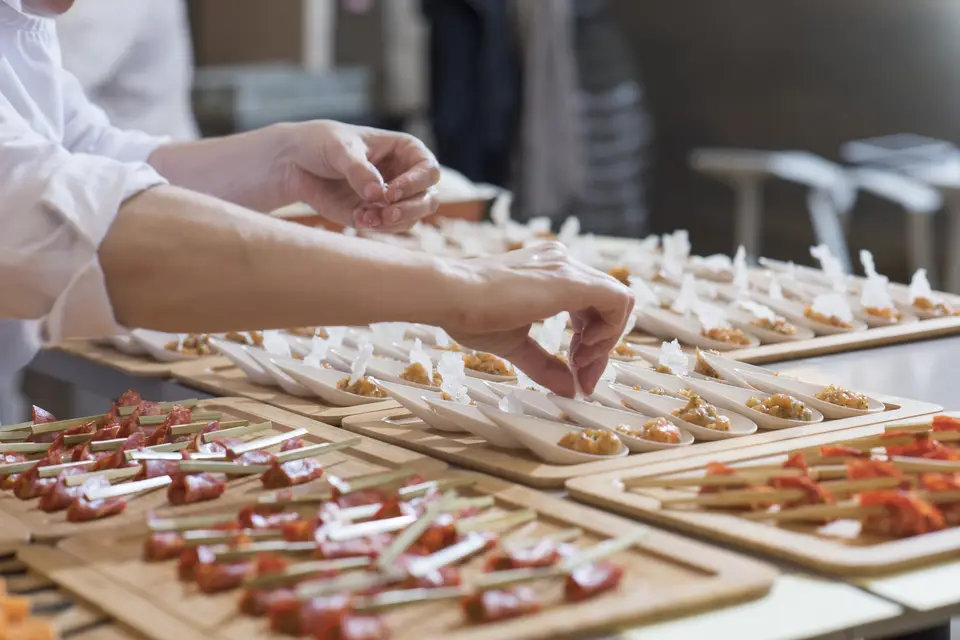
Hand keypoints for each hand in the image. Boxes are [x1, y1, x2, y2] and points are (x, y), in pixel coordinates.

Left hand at [275, 121, 440, 231]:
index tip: (390, 192)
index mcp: (404, 151)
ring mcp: (389, 198)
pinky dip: (376, 227)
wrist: (293, 162)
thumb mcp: (340, 149)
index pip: (428, 170)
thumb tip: (378, 194)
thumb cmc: (322, 143)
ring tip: (366, 217)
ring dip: (392, 222)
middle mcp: (403, 175)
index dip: (416, 183)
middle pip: (428, 198)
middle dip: (411, 209)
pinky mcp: (373, 215)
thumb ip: (359, 171)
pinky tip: (358, 218)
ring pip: (411, 218)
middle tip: (388, 214)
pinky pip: (386, 228)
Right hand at [443, 243, 634, 396]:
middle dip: (601, 349)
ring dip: (606, 342)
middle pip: (608, 306)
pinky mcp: (572, 280)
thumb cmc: (471, 313)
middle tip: (582, 379)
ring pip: (619, 302)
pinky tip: (583, 352)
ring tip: (578, 366)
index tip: (575, 375)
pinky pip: (618, 301)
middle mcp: (564, 263)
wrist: (450, 295)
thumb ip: (544, 364)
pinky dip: (611, 331)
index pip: (591, 307)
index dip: (591, 345)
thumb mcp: (514, 343)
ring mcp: (569, 268)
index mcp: (551, 272)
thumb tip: (570, 389)